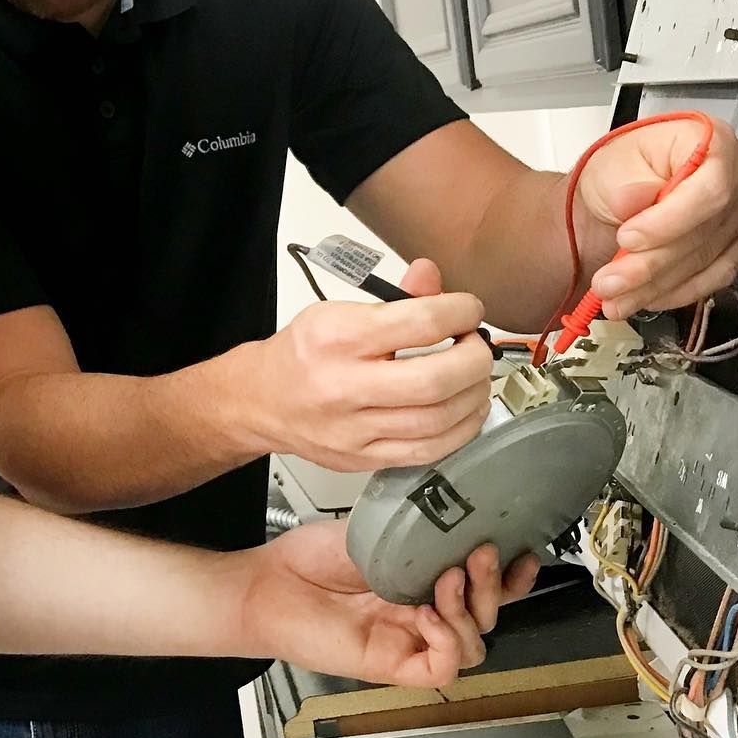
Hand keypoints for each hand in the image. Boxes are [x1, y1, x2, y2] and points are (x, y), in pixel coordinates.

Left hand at [231, 523, 538, 688]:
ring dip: (470, 609)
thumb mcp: (376, 533)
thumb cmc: (309, 561)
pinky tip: (428, 614)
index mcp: (425, 585)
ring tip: (447, 577)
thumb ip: (419, 531)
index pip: (483, 589)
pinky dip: (448, 641)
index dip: (510, 577)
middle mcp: (423, 615)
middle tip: (481, 552)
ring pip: (474, 644)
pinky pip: (442, 667)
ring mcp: (409, 641)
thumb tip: (460, 513)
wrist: (267, 584)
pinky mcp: (392, 666)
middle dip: (495, 586)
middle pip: (487, 617)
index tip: (522, 551)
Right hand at [240, 260, 491, 471]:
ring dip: (473, 395)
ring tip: (475, 377)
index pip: (419, 323)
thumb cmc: (301, 354)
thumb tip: (433, 279)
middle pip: (434, 379)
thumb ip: (393, 298)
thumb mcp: (337, 312)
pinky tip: (466, 411)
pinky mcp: (363, 458)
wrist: (260, 401)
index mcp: (337, 338)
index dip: (460, 313)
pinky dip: (459, 430)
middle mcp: (343, 386)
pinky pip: (427, 451)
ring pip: (437, 420)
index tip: (469, 310)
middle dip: (473, 359)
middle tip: (477, 347)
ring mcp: (353, 430)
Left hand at [576, 118, 737, 318]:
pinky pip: (713, 279)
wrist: (620, 198)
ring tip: (613, 299)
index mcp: (713, 142)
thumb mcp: (610, 165)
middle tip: (607, 283)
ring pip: (703, 262)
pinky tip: (645, 298)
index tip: (627, 239)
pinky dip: (675, 293)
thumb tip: (636, 198)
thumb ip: (624, 182)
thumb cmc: (621, 173)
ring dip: (654, 287)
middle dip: (648, 265)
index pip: (709, 189)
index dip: (669, 222)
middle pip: (704, 233)